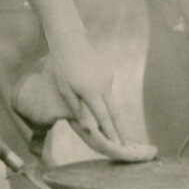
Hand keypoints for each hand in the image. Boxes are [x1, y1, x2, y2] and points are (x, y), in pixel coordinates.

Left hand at [43, 34, 128, 150]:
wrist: (70, 43)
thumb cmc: (62, 68)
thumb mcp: (64, 90)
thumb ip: (76, 108)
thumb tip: (87, 124)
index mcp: (91, 92)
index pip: (104, 118)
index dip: (111, 133)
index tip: (118, 145)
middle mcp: (103, 87)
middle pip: (114, 113)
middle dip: (119, 129)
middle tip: (126, 144)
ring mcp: (108, 79)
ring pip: (109, 101)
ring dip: (106, 111)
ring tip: (90, 105)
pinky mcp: (109, 73)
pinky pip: (106, 90)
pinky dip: (101, 96)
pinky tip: (88, 86)